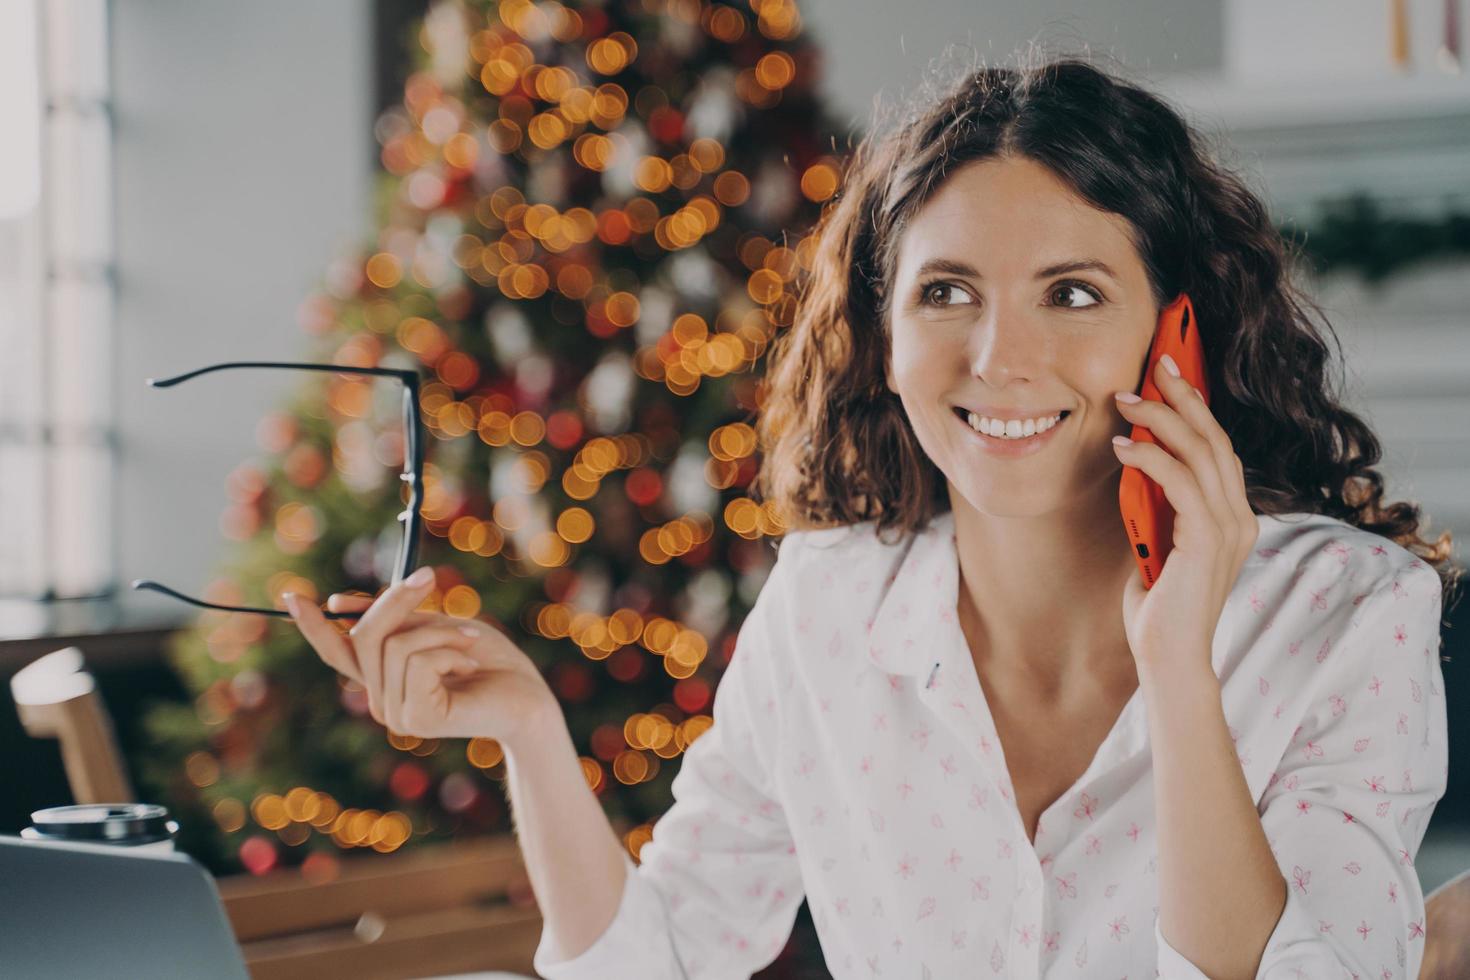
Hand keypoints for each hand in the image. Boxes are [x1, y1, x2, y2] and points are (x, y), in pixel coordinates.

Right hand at [284, 570, 556, 744]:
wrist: (528, 697)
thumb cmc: (489, 661)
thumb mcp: (436, 627)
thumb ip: (395, 618)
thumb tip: (338, 604)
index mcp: (384, 679)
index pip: (339, 652)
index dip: (315, 626)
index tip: (292, 597)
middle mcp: (381, 701)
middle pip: (364, 636)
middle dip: (396, 600)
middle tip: (429, 577)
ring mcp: (396, 714)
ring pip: (392, 645)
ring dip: (437, 630)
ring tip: (470, 641)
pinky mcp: (415, 718)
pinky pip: (415, 661)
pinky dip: (447, 649)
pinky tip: (469, 664)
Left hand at [1111, 353, 1257, 671]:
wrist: (1168, 656)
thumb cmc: (1158, 605)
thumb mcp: (1158, 541)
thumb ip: (1159, 505)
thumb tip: (1136, 464)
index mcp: (1233, 515)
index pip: (1218, 447)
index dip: (1197, 406)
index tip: (1171, 372)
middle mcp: (1240, 516)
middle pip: (1216, 438)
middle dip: (1185, 394)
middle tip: (1159, 361)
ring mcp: (1229, 527)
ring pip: (1201, 452)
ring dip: (1161, 419)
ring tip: (1126, 400)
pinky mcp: (1209, 540)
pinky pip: (1181, 482)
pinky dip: (1151, 459)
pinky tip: (1123, 448)